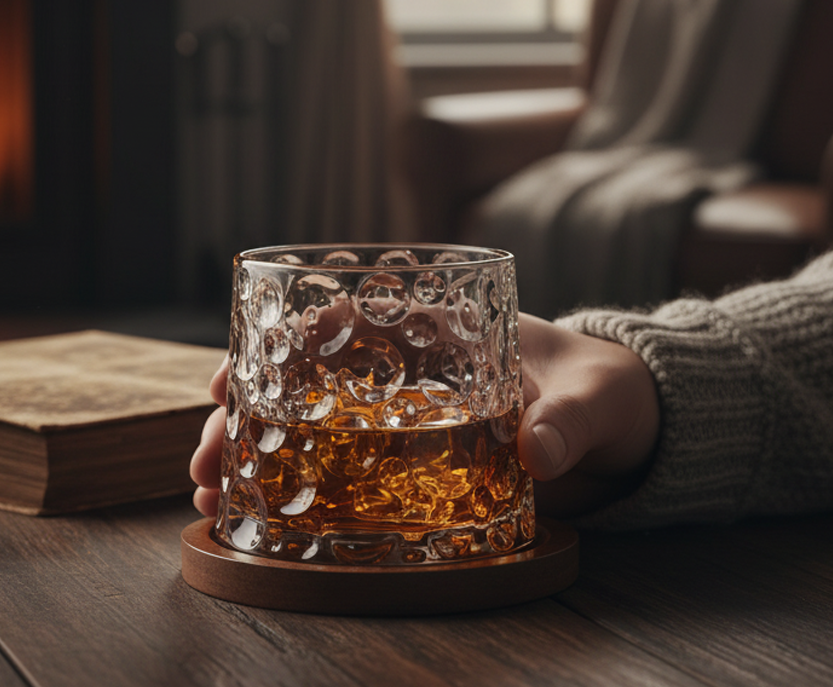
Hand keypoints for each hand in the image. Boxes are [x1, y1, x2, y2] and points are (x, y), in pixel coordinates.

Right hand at [189, 314, 661, 520]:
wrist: (624, 428)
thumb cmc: (608, 388)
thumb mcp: (597, 397)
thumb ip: (571, 419)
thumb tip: (536, 450)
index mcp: (444, 330)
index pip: (355, 317)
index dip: (290, 335)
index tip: (239, 362)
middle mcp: (413, 371)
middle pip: (312, 378)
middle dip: (250, 408)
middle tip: (208, 449)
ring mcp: (409, 419)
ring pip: (313, 425)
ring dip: (256, 453)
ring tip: (212, 490)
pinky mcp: (416, 465)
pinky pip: (345, 473)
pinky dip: (296, 490)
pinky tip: (253, 515)